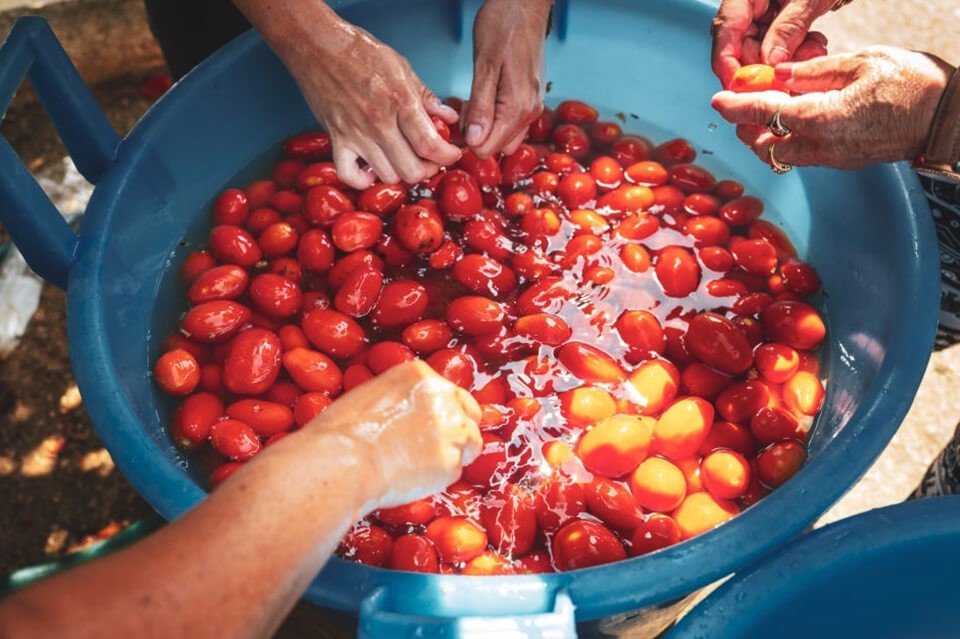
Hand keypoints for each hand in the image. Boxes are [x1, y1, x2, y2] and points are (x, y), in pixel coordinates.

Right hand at [285, 21, 461, 188]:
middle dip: (428, 169)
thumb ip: (426, 97)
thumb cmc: (360, 52)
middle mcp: (379, 123)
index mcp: (400, 102)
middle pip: (412, 170)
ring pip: (388, 176)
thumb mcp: (402, 67)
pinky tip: (372, 169)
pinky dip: (363, 180)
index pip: (430, 145)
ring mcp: (356, 134)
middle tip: (431, 159)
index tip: (452, 153)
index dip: (448, 156)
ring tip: (404, 160)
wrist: (318, 45)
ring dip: (401, 174)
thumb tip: (449, 117)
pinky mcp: (336, 139)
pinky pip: (349, 175)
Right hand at [306, 360, 482, 508]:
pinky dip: (439, 477)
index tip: (430, 426)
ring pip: (471, 444)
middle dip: (458, 430)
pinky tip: (412, 478)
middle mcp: (443, 397)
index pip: (450, 392)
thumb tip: (411, 414)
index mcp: (420, 375)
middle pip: (470, 413)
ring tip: (422, 466)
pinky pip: (455, 470)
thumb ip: (401, 398)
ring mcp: (452, 430)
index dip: (443, 412)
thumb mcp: (370, 395)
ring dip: (453, 454)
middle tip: (434, 447)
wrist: (342, 462)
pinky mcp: (452, 462)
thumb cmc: (342, 432)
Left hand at [462, 0, 550, 157]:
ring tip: (476, 101)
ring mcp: (532, 107)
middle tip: (465, 108)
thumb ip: (480, 106)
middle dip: (476, 136)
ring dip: (486, 129)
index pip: (487, 149)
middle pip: (497, 148)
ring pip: (505, 138)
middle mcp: (529, 113)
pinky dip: (496, 120)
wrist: (524, 5)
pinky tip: (487, 100)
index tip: (457, 119)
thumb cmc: (503, 25)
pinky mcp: (531, 100)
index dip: (466, 139)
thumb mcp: (485, 65)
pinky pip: (512, 125)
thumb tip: (473, 139)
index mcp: (517, 108)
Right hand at [711, 0, 832, 88]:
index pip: (724, 34)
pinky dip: (794, 53)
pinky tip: (812, 46)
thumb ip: (788, 29)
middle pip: (740, 49)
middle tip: (790, 77)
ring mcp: (759, 14)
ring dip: (785, 61)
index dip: (730, 66)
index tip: (745, 89)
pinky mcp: (774, 22)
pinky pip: (776, 47)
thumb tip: (771, 64)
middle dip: (766, 67)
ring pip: (761, 52)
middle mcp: (746, 6)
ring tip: (812, 52)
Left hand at [711, 47, 953, 168]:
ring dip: (765, 137)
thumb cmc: (912, 84)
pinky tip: (792, 121)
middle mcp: (821, 145)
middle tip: (742, 104)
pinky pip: (801, 156)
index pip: (764, 114)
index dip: (737, 107)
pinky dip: (787, 141)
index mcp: (821, 118)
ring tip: (766, 111)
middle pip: (763, 144)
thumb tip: (779, 74)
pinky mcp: (842, 162)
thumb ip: (813, 71)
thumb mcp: (861, 62)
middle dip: (746, 127)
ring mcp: (831, 158)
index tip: (718, 100)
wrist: (947, 119)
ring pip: (780, 155)